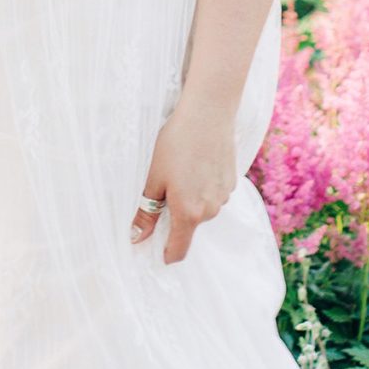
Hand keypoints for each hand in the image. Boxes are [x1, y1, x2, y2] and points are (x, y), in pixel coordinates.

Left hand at [130, 93, 238, 265]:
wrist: (208, 115)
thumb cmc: (176, 144)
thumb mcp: (154, 178)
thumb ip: (146, 212)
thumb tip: (136, 238)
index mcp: (188, 213)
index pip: (179, 251)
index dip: (166, 253)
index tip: (156, 249)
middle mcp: (210, 210)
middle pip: (189, 227)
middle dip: (176, 216)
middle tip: (164, 188)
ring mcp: (224, 197)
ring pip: (202, 209)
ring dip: (191, 200)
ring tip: (182, 171)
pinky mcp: (232, 183)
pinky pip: (213, 195)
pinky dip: (203, 187)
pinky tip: (197, 164)